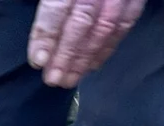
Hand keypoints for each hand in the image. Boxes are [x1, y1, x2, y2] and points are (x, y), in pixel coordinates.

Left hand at [29, 0, 146, 88]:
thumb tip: (38, 29)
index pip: (58, 6)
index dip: (47, 35)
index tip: (37, 61)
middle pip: (82, 21)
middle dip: (67, 54)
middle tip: (54, 80)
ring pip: (106, 25)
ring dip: (86, 57)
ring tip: (69, 79)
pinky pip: (126, 21)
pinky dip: (109, 46)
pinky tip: (94, 64)